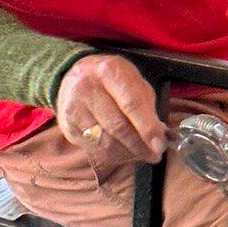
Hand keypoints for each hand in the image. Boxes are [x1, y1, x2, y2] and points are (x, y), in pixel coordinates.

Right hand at [54, 54, 168, 163]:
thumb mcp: (134, 81)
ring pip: (105, 142)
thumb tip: (158, 138)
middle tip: (154, 155)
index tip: (159, 145)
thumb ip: (147, 107)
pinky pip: (95, 149)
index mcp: (109, 71)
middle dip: (139, 146)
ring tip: (141, 154)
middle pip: (117, 127)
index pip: (131, 104)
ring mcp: (74, 108)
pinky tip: (124, 152)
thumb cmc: (112, 80)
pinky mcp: (68, 126)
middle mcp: (87, 87)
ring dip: (128, 153)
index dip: (147, 128)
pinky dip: (114, 155)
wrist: (75, 75)